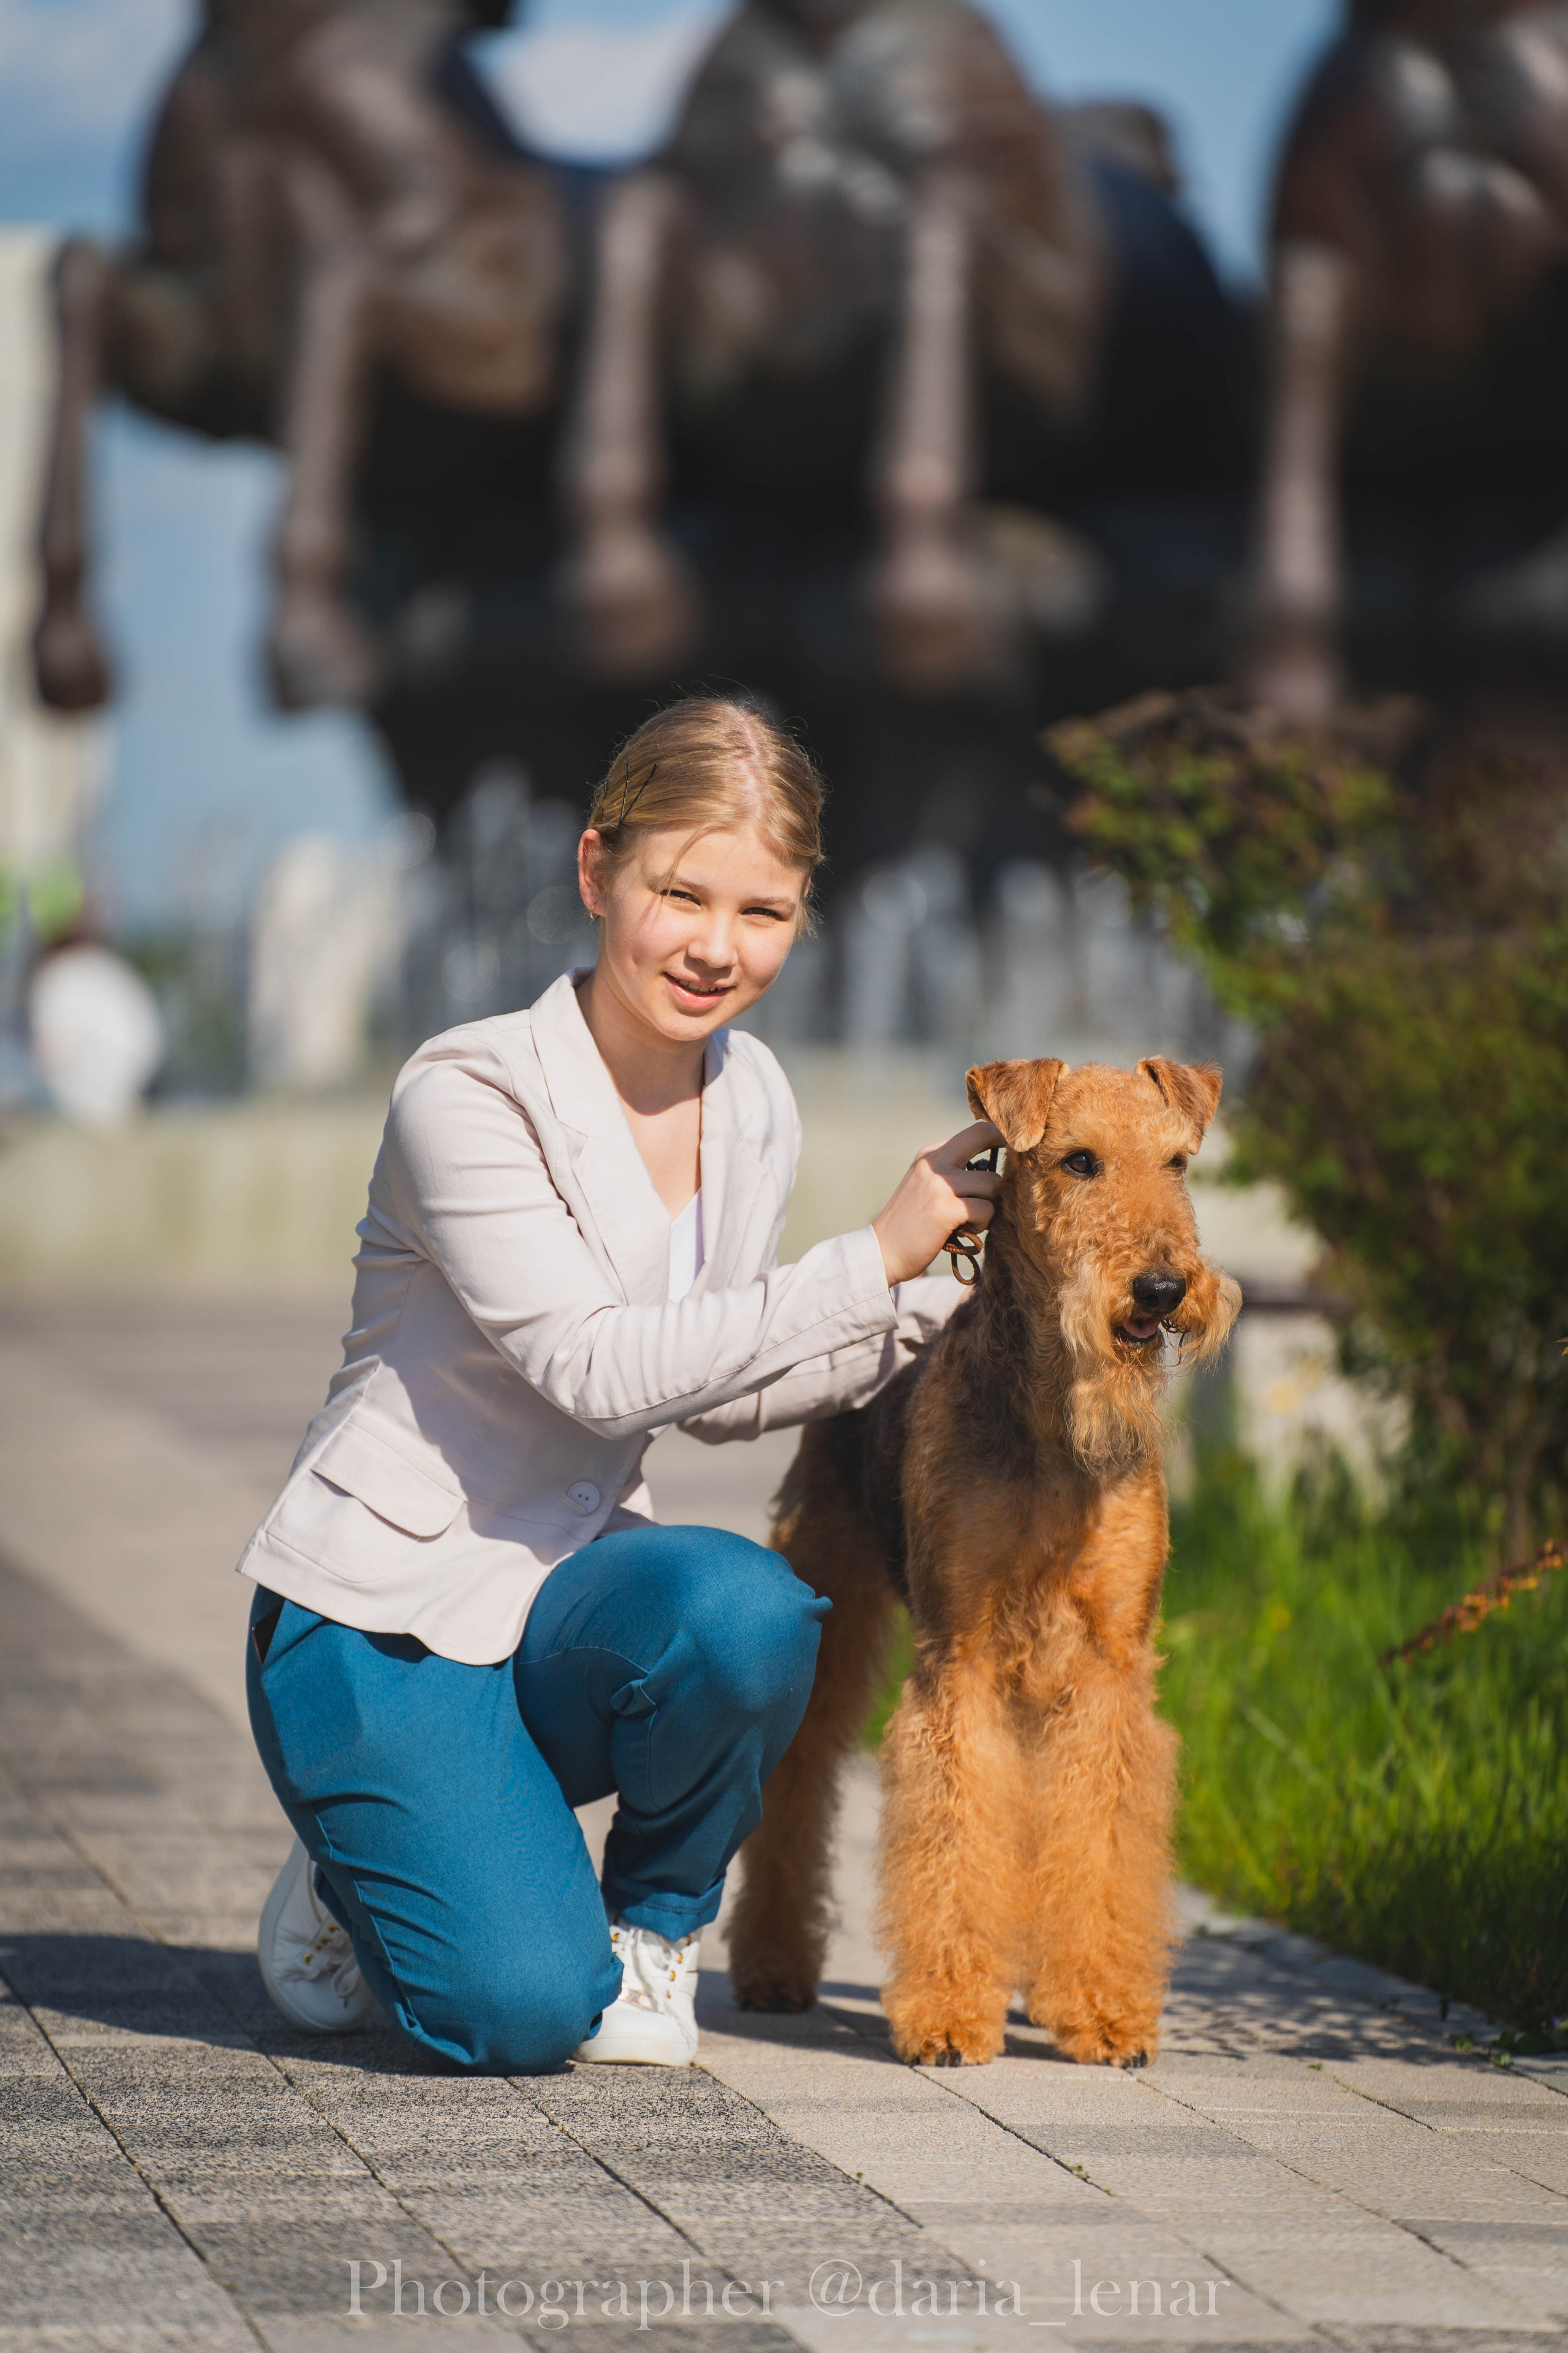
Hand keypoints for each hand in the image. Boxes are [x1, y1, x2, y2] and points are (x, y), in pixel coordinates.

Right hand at [871, 1120, 1003, 1287]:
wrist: (883, 1251)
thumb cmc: (911, 1223)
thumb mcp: (926, 1184)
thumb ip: (952, 1170)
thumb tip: (994, 1165)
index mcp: (929, 1154)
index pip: (975, 1131)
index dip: (998, 1138)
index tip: (1009, 1155)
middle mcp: (933, 1162)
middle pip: (983, 1136)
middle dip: (1002, 1156)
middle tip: (1002, 1181)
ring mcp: (939, 1184)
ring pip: (992, 1182)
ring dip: (990, 1204)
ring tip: (971, 1219)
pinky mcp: (946, 1209)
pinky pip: (986, 1209)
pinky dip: (982, 1223)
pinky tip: (966, 1230)